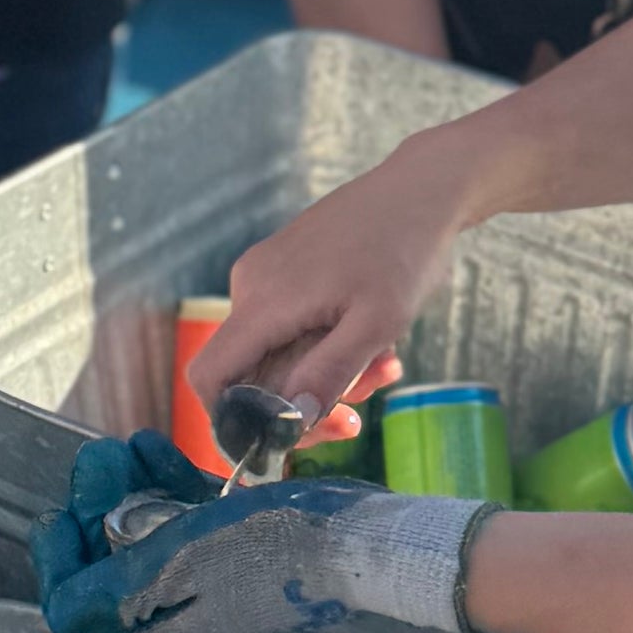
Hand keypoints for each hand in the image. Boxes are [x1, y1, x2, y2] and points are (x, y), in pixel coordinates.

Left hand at [27, 430, 481, 632]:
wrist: (363, 540)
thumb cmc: (275, 549)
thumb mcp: (185, 563)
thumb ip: (118, 589)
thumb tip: (59, 609)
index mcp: (166, 632)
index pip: (82, 615)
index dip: (61, 566)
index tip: (60, 515)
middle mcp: (181, 613)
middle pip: (108, 566)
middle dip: (95, 508)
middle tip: (100, 459)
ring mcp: (210, 579)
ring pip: (143, 534)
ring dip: (126, 486)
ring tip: (127, 445)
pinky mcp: (236, 549)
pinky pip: (184, 519)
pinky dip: (165, 483)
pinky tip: (157, 447)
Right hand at [192, 139, 483, 452]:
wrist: (423, 189)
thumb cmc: (405, 251)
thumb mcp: (378, 323)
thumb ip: (329, 372)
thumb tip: (288, 421)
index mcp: (264, 299)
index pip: (209, 376)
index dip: (232, 422)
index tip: (283, 443)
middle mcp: (252, 286)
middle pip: (250, 374)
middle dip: (304, 402)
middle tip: (359, 414)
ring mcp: (268, 276)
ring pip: (279, 355)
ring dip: (327, 375)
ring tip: (385, 365)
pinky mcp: (287, 271)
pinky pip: (292, 328)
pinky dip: (328, 347)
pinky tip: (375, 341)